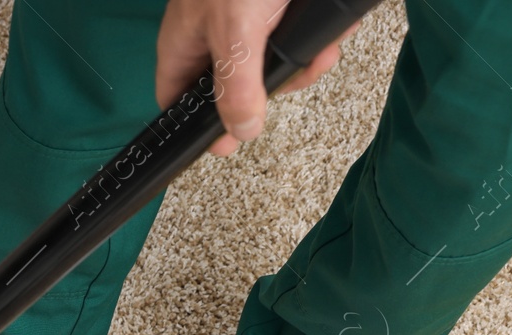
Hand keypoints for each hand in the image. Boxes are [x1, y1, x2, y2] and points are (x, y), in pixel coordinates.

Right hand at [155, 0, 354, 156]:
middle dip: (273, 86)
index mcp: (187, 43)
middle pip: (237, 86)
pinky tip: (334, 29)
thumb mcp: (239, 32)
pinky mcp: (285, 10)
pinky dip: (321, 36)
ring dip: (306, 59)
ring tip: (324, 46)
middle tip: (296, 76)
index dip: (197, 127)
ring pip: (275, 62)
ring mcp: (253, 19)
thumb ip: (236, 87)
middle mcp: (216, 34)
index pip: (177, 101)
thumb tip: (239, 132)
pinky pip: (302, 36)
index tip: (226, 144)